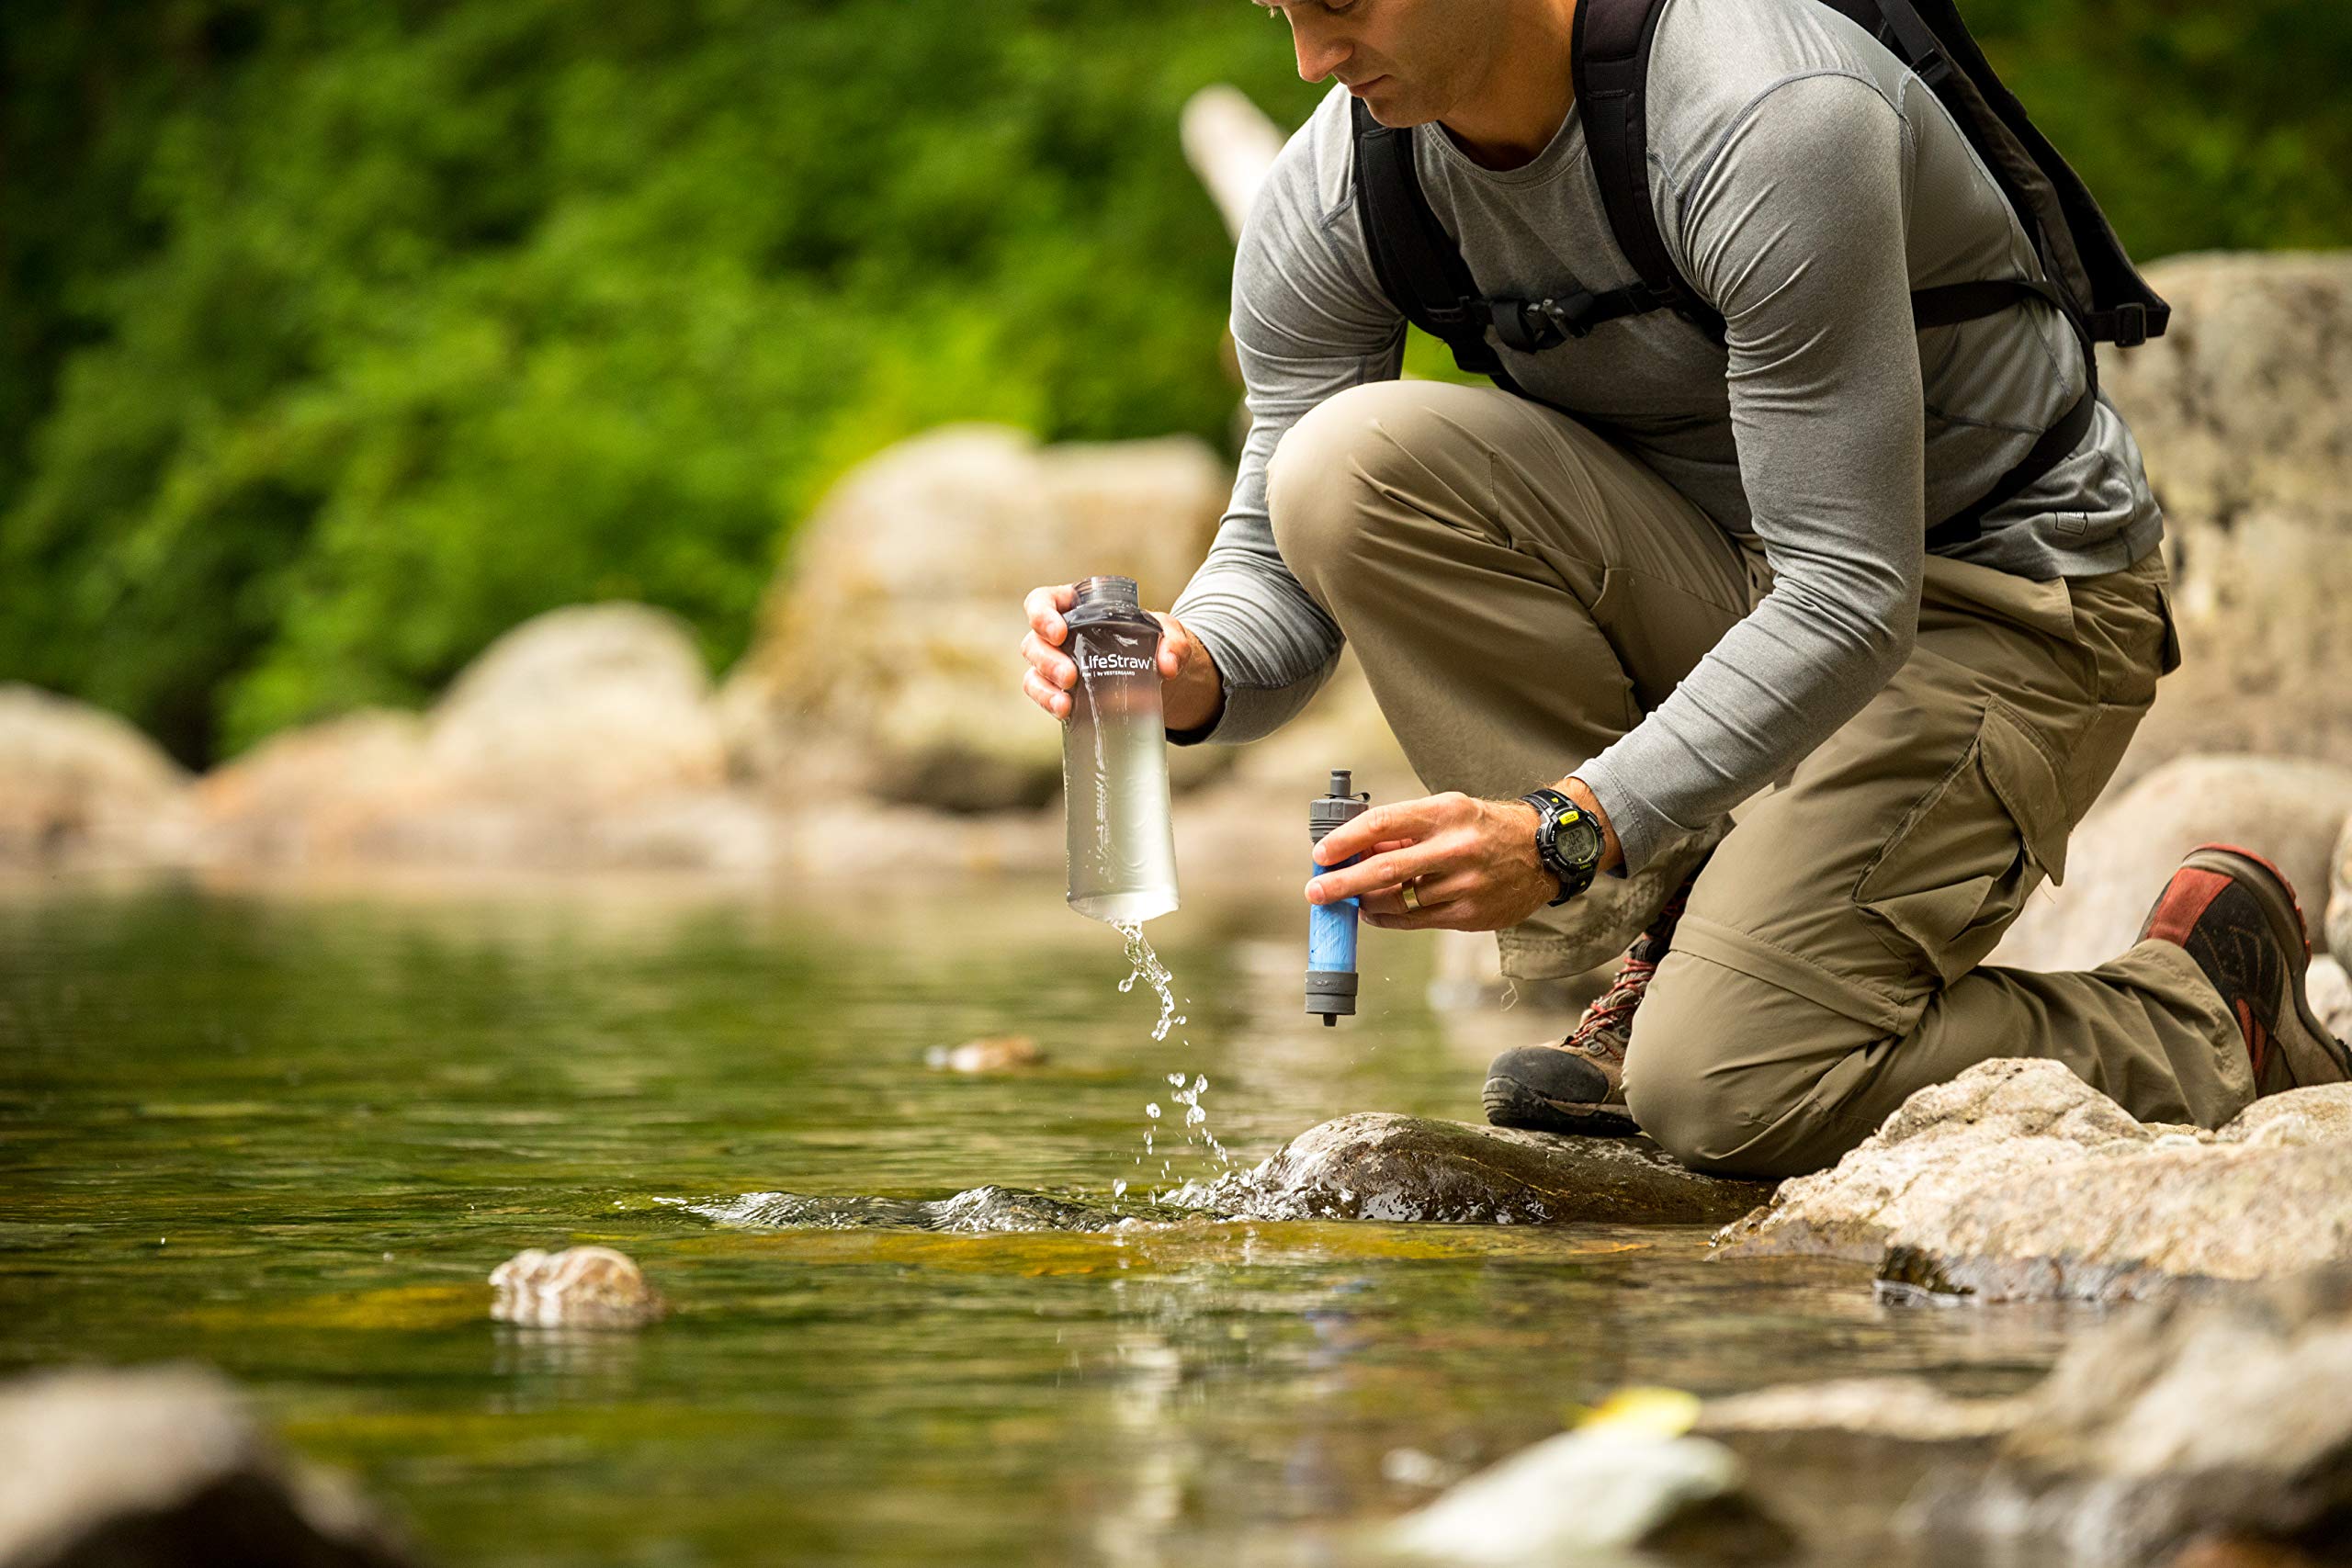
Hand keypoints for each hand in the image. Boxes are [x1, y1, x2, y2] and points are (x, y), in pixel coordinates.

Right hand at [1020, 584, 1222, 730]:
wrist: (1159, 679)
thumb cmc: (1156, 643)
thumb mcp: (1170, 634)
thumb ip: (1174, 643)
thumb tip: (1166, 666)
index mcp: (1077, 608)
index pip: (1043, 601)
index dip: (1042, 613)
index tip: (1059, 632)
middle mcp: (1059, 635)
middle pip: (1034, 641)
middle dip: (1046, 659)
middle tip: (1070, 676)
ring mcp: (1056, 665)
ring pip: (1034, 672)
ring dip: (1044, 687)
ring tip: (1065, 704)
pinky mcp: (1061, 691)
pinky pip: (1043, 696)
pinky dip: (1049, 704)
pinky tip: (1065, 712)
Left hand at [1304, 791, 1560, 931]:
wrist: (1544, 852)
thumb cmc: (1483, 828)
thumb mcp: (1448, 812)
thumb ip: (1403, 830)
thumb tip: (1352, 849)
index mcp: (1446, 812)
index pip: (1383, 823)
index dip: (1345, 840)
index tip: (1320, 854)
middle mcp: (1456, 848)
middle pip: (1384, 869)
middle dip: (1342, 883)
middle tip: (1315, 892)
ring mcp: (1465, 884)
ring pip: (1397, 901)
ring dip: (1365, 902)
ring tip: (1351, 899)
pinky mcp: (1470, 914)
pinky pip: (1415, 921)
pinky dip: (1387, 918)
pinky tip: (1374, 912)